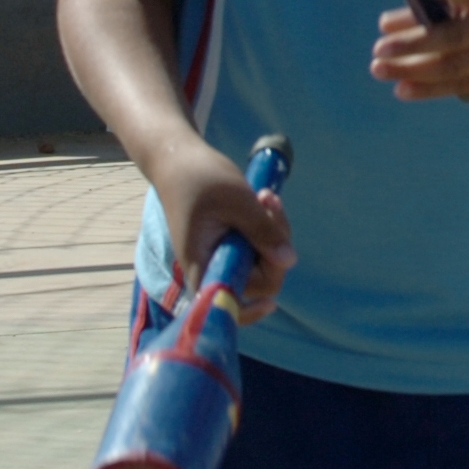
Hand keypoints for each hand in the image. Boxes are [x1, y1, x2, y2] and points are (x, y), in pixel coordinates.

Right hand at [149, 133, 294, 322]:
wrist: (178, 161)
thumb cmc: (200, 178)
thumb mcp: (237, 201)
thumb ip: (262, 232)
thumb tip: (289, 261)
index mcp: (204, 264)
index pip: (231, 301)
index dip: (252, 308)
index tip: (272, 299)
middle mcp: (212, 267)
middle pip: (258, 279)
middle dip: (274, 246)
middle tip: (270, 205)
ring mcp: (222, 255)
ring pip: (262, 260)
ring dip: (272, 230)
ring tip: (265, 197)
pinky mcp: (229, 244)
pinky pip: (257, 247)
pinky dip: (266, 227)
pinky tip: (263, 201)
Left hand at [369, 0, 468, 101]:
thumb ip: (445, 2)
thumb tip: (389, 20)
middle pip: (456, 37)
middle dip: (415, 43)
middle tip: (380, 48)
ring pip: (456, 66)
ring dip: (415, 70)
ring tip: (380, 68)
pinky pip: (465, 84)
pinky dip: (432, 88)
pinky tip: (403, 89)